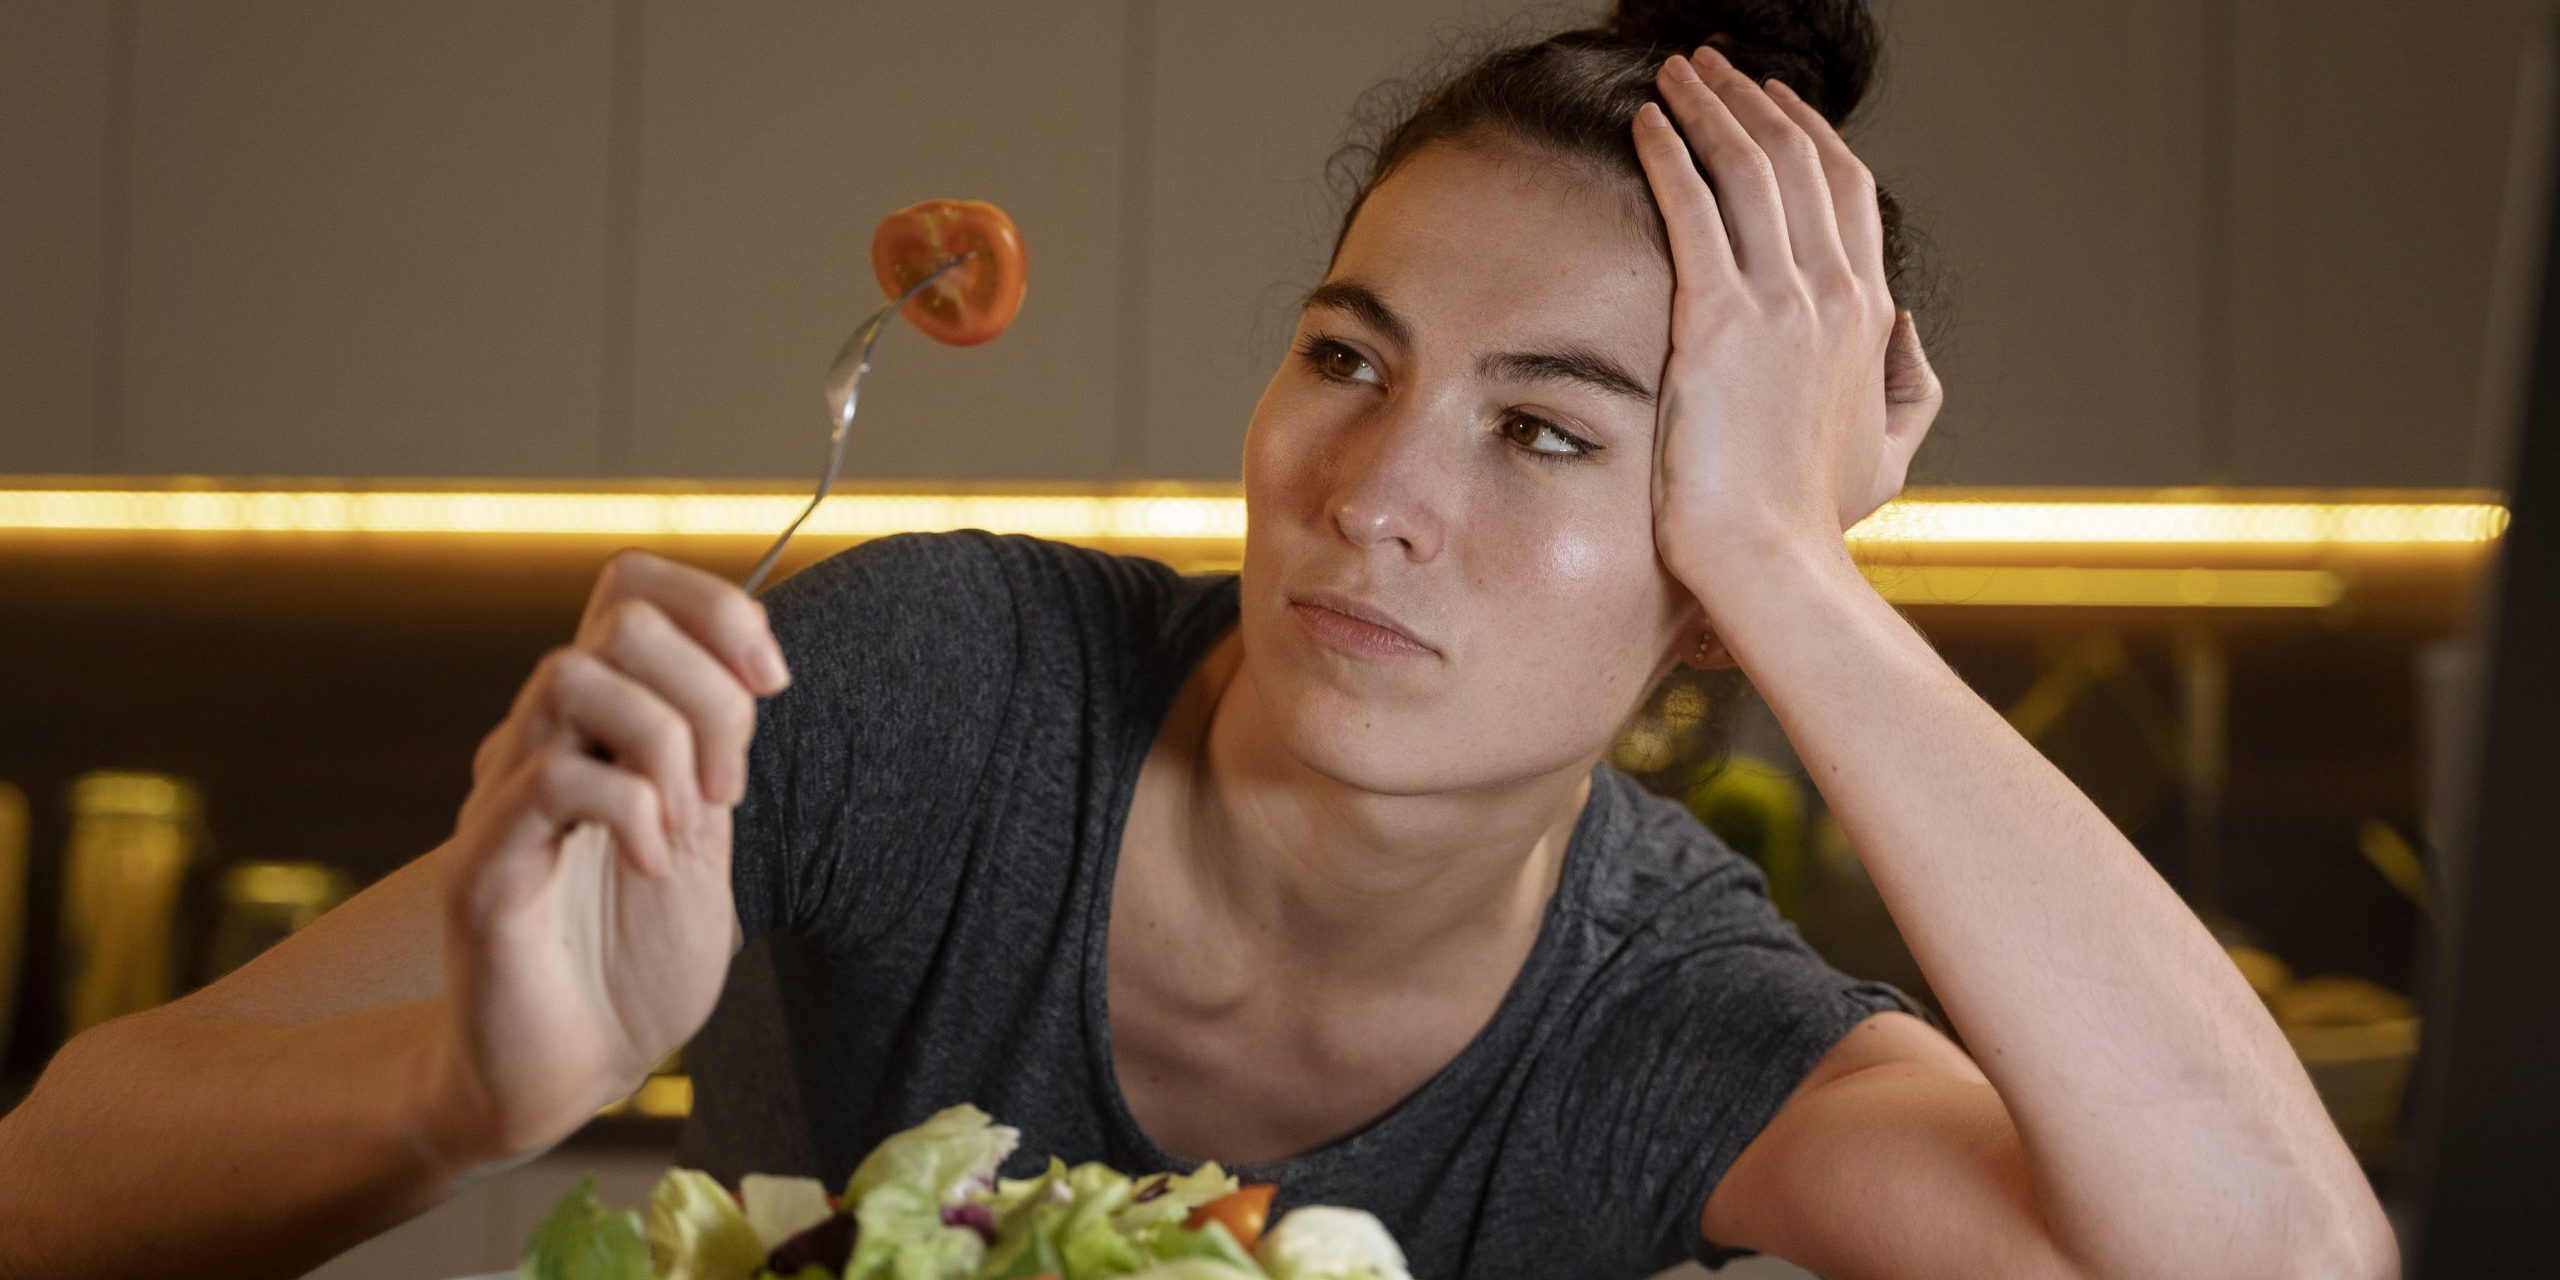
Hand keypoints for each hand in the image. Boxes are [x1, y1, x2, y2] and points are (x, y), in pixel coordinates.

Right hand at [425, 548, 789, 1167]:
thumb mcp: (702, 829)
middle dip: (708, 692)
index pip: (629, 583)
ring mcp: (503, 796)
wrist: (576, 1067)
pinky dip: (630, 812)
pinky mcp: (481, 865)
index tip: (774, 681)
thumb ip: (710, 746)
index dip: (713, 604)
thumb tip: (749, 660)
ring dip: (663, 742)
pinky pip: (551, 780)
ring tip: (691, 826)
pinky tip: (657, 867)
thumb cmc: (636, 957)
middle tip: (728, 790)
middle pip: (618, 621)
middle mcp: (540, 740)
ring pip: (572, 676)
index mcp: (599, 723)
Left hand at [1633, 46, 1939, 591]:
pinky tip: (1646, 124)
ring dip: (1710, 107)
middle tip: (1711, 64)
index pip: (1844, 193)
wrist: (1772, 561)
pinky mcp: (1717, 325)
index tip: (1772, 102)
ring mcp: (1780, 307)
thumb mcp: (1889, 451)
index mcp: (1868, 318)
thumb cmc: (1814, 521)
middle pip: (1799, 162)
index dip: (1809, 135)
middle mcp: (1834, 296)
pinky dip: (1672, 157)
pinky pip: (1695, 213)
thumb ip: (1907, 385)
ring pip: (1750, 170)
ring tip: (1674, 72)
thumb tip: (1905, 331)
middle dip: (1752, 99)